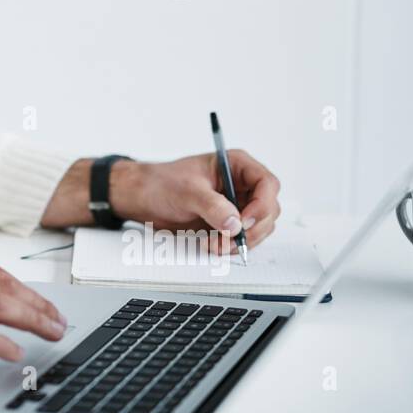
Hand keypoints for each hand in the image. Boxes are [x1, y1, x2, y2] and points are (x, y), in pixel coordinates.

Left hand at [109, 151, 280, 255]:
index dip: (262, 204)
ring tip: (214, 243)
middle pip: (269, 210)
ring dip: (241, 241)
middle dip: (251, 229)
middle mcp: (241, 185)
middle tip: (229, 239)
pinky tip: (211, 244)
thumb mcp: (187, 192)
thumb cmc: (161, 183)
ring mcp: (237, 205)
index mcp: (236, 165)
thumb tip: (235, 224)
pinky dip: (231, 246)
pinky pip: (243, 239)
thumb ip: (213, 207)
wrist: (142, 198)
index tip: (243, 221)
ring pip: (259, 228)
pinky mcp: (229, 223)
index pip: (267, 184)